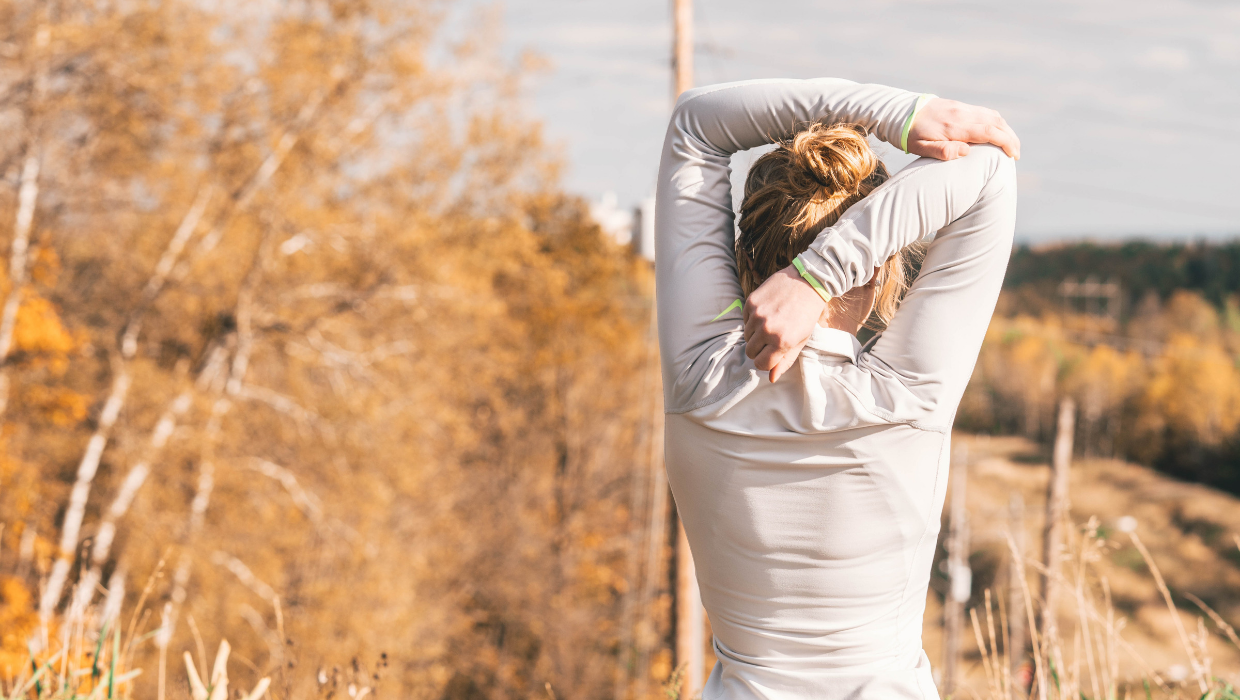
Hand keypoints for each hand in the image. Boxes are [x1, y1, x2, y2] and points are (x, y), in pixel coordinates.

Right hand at [743, 265, 825, 382]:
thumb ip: (785, 360)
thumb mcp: (800, 340)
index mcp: (781, 342)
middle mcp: (767, 330)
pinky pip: (745, 320)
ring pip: (746, 336)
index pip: (760, 364)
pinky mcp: (751, 302)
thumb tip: (771, 378)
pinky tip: (768, 311)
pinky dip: (753, 319)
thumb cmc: (807, 314)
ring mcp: (757, 315)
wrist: (807, 282)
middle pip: (750, 352)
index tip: (771, 354)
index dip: (765, 362)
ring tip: (771, 323)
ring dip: (756, 333)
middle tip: (771, 338)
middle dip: (759, 349)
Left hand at [907, 98, 1020, 160]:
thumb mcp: (921, 147)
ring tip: (1011, 145)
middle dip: (1011, 138)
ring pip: (993, 115)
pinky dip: (997, 122)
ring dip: (1006, 130)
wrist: (903, 112)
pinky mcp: (961, 106)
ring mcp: (963, 108)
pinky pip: (985, 112)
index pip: (989, 131)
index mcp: (955, 127)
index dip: (1005, 143)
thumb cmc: (911, 135)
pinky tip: (998, 132)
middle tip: (1016, 154)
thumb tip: (966, 152)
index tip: (1013, 156)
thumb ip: (942, 151)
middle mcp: (962, 114)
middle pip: (996, 122)